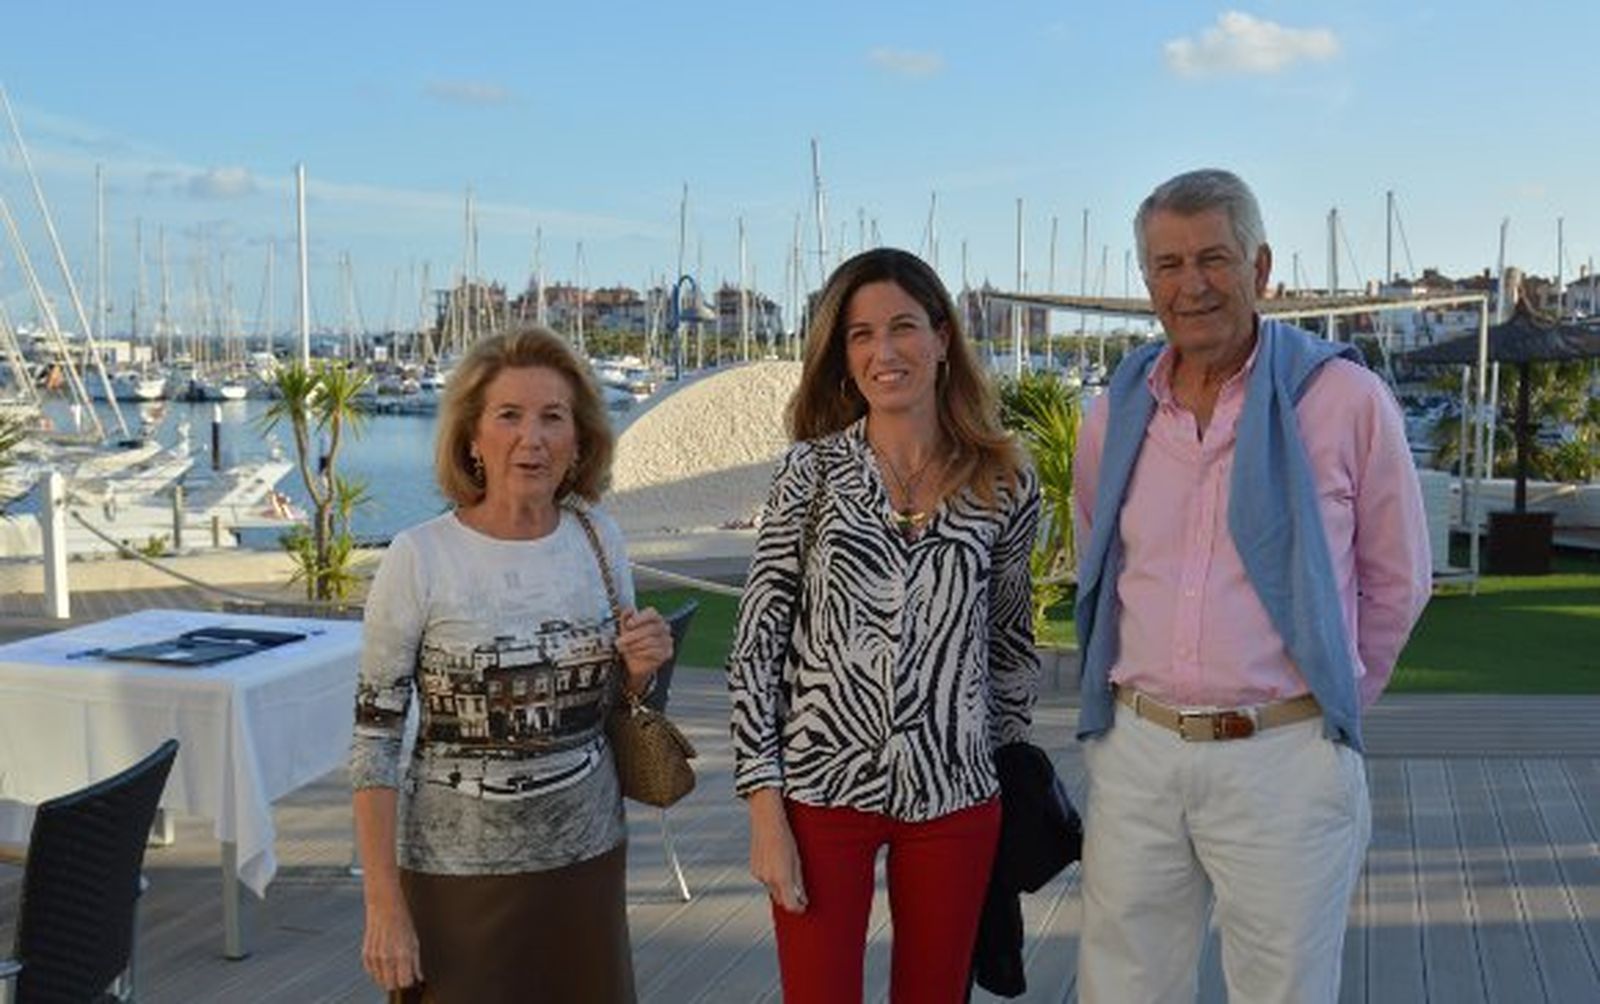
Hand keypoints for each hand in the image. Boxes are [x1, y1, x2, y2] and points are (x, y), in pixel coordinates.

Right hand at [362, 898, 422, 991]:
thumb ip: (416, 963)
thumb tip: (419, 978)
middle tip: (403, 975)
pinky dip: (377, 972)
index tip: (411, 979)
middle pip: (390, 985)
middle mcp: (387, 957)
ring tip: (394, 966)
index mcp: (402, 954)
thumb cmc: (402, 921)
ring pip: (380, 981)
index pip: (404, 982)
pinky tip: (384, 963)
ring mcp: (374, 957)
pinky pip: (371, 972)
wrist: (384, 906)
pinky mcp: (365, 954)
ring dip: (387, 978)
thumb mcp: (414, 941)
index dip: (408, 982)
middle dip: (397, 983)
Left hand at [617, 606, 671, 694]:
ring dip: (635, 646)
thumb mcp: (625, 630)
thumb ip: (626, 618)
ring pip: (651, 641)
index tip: (628, 624)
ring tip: (625, 649)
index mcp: (655, 619)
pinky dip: (641, 653)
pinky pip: (654, 652)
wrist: (633, 664)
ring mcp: (667, 640)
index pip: (652, 614)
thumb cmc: (631, 644)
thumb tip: (630, 609)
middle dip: (633, 636)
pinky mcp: (667, 653)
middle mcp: (664, 628)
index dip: (640, 618)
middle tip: (620, 642)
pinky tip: (634, 655)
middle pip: (651, 629)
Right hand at [747, 788, 807, 912]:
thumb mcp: (797, 861)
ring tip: (788, 872)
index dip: (799, 909)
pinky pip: (765, 881)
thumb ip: (799, 883)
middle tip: (800, 894)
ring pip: (772, 890)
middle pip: (780, 900)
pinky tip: (777, 864)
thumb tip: (803, 899)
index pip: (790, 905)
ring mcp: (759, 875)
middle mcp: (768, 880)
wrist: (767, 822)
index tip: (804, 906)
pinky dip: (772, 879)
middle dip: (789, 899)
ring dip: (781, 888)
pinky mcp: (754, 870)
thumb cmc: (786, 839)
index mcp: (781, 878)